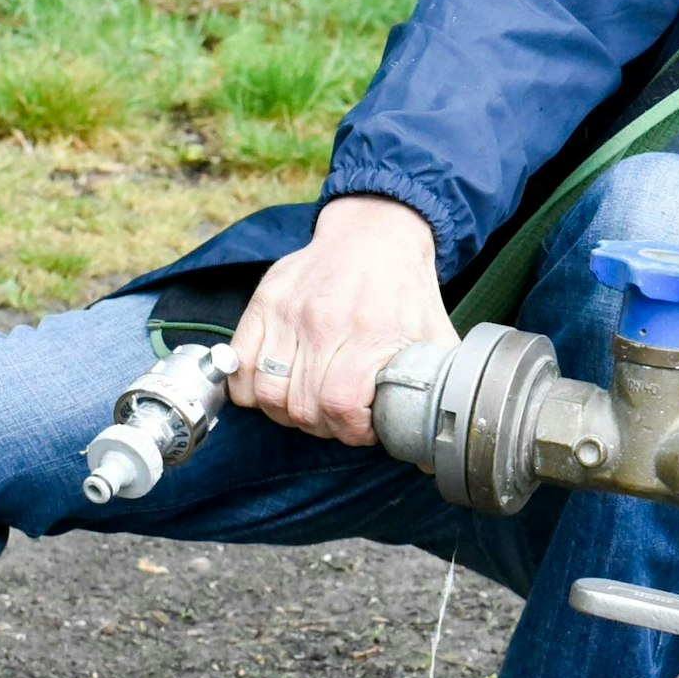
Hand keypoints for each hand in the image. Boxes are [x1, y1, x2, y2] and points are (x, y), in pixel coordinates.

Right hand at [228, 196, 458, 445]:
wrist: (375, 233)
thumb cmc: (404, 289)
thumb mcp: (433, 333)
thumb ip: (436, 385)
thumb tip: (440, 444)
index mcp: (369, 331)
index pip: (341, 405)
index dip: (350, 430)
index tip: (362, 428)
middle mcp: (323, 321)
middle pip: (302, 407)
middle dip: (322, 426)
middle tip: (337, 418)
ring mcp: (288, 310)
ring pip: (266, 394)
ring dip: (285, 413)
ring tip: (307, 405)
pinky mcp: (264, 301)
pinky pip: (239, 366)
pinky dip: (249, 390)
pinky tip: (276, 387)